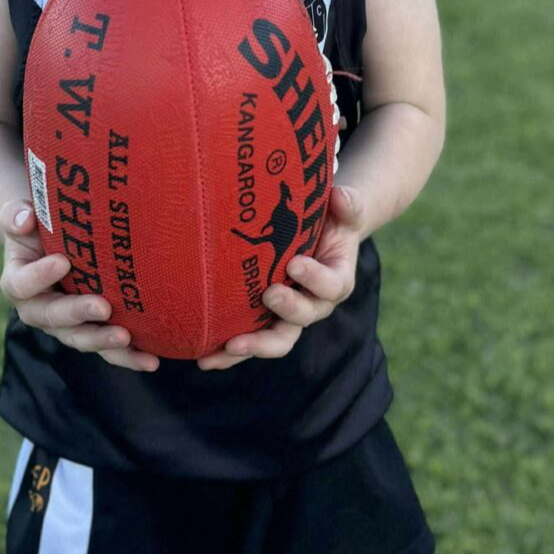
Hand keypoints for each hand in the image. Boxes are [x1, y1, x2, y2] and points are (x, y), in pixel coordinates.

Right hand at [0, 201, 158, 371]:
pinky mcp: (89, 332)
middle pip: (52, 318)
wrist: (50, 245)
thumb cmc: (37, 227)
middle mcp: (38, 310)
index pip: (21, 284)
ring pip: (80, 339)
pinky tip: (151, 360)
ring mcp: (64, 326)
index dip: (39, 276)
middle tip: (103, 307)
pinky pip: (106, 350)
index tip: (63, 262)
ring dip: (102, 341)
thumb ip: (16, 214)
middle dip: (78, 314)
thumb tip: (25, 218)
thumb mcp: (21, 215)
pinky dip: (128, 357)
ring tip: (126, 337)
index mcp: (18, 281)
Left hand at [197, 184, 365, 370]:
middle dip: (286, 309)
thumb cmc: (331, 222)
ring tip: (227, 347)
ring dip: (252, 346)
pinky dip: (229, 353)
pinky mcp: (266, 321)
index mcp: (336, 281)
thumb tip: (341, 196)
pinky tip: (205, 358)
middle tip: (268, 294)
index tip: (295, 263)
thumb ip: (349, 204)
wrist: (319, 237)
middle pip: (302, 319)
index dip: (315, 278)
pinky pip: (250, 341)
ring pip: (275, 340)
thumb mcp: (345, 210)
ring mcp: (288, 316)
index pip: (331, 285)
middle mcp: (314, 305)